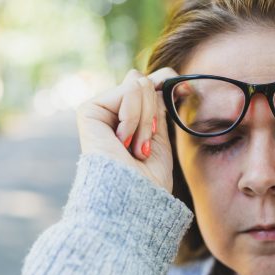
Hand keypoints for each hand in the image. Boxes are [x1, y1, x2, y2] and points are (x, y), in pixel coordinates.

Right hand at [76, 67, 178, 192]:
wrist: (134, 197)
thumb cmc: (149, 176)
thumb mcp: (159, 134)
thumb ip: (157, 105)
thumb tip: (165, 76)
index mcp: (129, 117)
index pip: (149, 84)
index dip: (167, 82)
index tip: (185, 90)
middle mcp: (113, 112)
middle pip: (144, 81)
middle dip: (154, 114)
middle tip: (145, 145)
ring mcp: (100, 110)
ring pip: (138, 84)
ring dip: (145, 121)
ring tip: (135, 148)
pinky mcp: (89, 110)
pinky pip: (128, 92)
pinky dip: (134, 119)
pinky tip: (122, 141)